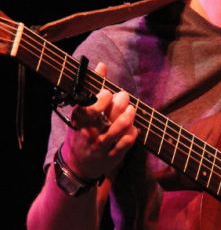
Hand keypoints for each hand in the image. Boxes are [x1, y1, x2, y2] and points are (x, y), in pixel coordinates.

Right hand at [61, 63, 138, 180]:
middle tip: (124, 96)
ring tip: (131, 109)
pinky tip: (134, 128)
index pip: (89, 109)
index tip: (108, 93)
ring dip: (126, 118)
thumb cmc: (81, 130)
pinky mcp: (111, 157)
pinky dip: (131, 134)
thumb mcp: (82, 111)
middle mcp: (88, 134)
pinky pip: (124, 145)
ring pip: (115, 132)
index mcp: (79, 120)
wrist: (78, 164)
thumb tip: (102, 65)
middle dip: (118, 104)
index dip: (101, 100)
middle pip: (104, 118)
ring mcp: (99, 147)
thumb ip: (93, 88)